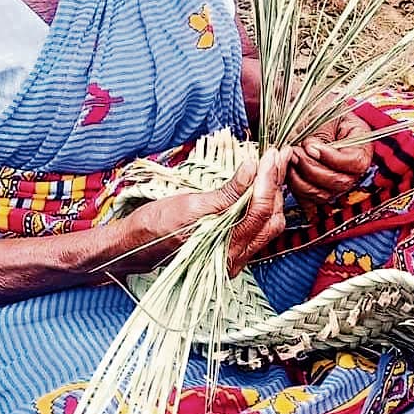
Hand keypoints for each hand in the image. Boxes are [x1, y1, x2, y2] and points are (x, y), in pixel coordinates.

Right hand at [127, 147, 290, 275]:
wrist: (136, 246)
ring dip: (273, 194)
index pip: (259, 212)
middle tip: (277, 155)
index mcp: (225, 250)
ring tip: (272, 167)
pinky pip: (259, 227)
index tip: (270, 154)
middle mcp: (235, 258)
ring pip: (269, 224)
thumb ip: (226, 193)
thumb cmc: (157, 225)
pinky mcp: (232, 249)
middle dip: (276, 185)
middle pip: (271, 218)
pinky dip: (263, 203)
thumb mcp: (190, 205)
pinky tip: (261, 185)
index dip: (268, 180)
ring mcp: (235, 256)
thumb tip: (251, 168)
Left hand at [287, 112, 373, 206]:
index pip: (356, 163)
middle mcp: (351, 167)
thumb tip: (311, 151)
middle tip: (295, 152)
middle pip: (340, 182)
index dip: (332, 158)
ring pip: (324, 195)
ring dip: (301, 179)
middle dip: (313, 169)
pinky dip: (297, 189)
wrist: (295, 108)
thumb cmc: (312, 107)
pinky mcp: (317, 188)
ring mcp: (334, 180)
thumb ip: (320, 134)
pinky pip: (310, 200)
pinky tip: (287, 172)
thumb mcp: (320, 114)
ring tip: (289, 159)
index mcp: (361, 145)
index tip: (310, 146)